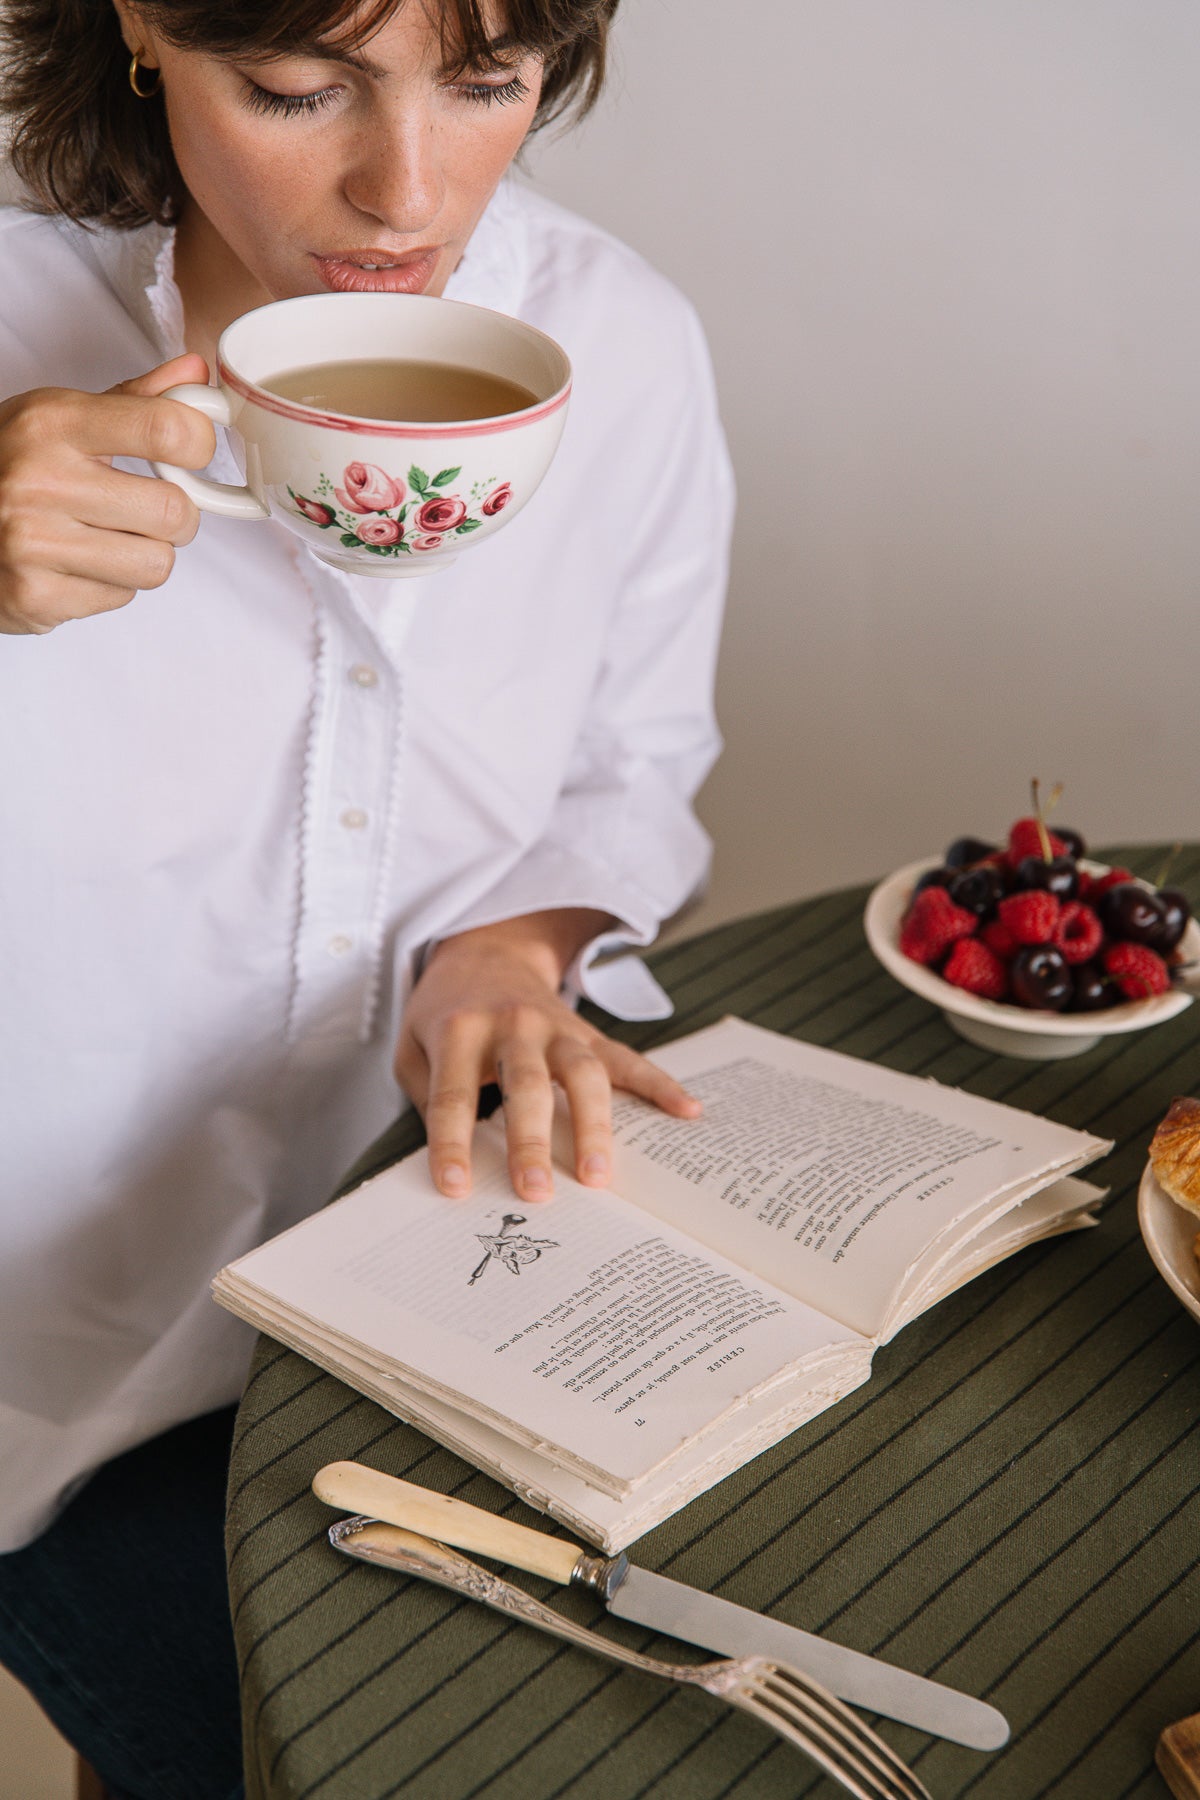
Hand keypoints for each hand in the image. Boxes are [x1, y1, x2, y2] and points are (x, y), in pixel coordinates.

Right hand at [0, 352, 215, 634]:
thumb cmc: (9, 466)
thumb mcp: (59, 419)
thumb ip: (133, 401)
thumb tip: (195, 374)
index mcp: (52, 423)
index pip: (166, 429)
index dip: (198, 443)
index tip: (191, 451)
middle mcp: (40, 480)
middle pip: (174, 511)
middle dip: (175, 516)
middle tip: (145, 509)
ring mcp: (33, 542)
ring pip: (156, 564)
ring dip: (145, 555)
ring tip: (109, 538)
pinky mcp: (35, 595)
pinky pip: (122, 597)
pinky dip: (110, 585)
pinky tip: (77, 564)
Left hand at [394, 911, 700, 1201]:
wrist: (487, 952)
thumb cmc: (444, 1014)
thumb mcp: (410, 1047)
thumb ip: (427, 1098)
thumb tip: (456, 1163)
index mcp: (459, 1030)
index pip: (453, 1095)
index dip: (451, 1144)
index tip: (455, 1189)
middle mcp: (513, 1025)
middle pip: (527, 1085)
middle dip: (531, 1140)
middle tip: (536, 1191)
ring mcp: (557, 1027)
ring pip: (582, 1074)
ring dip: (593, 1125)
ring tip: (598, 1176)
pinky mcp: (587, 1033)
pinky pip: (627, 1059)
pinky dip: (659, 1084)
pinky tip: (687, 1111)